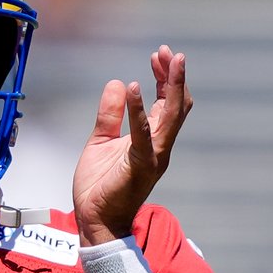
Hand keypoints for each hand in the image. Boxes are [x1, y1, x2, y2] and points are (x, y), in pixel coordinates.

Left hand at [71, 46, 190, 244]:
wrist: (95, 220)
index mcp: (152, 141)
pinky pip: (143, 134)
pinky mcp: (140, 164)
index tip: (158, 56)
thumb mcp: (100, 142)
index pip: (167, 104)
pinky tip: (132, 88)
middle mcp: (159, 147)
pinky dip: (138, 110)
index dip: (165, 78)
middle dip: (174, 76)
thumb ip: (109, 115)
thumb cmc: (100, 187)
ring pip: (172, 115)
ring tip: (168, 60)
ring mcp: (154, 156)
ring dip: (171, 85)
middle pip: (177, 105)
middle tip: (169, 52)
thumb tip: (116, 83)